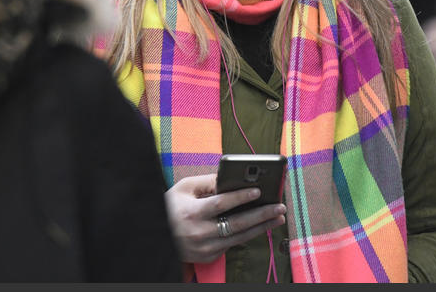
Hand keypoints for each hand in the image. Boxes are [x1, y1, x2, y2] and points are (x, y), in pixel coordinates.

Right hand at [164, 173, 287, 263]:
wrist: (156, 235)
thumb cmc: (170, 207)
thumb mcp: (184, 189)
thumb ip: (208, 182)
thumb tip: (231, 178)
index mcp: (192, 213)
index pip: (221, 204)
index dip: (240, 197)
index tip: (258, 191)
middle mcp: (200, 233)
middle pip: (237, 224)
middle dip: (262, 214)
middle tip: (279, 207)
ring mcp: (205, 248)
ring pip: (239, 237)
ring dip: (261, 227)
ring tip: (278, 217)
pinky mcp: (208, 257)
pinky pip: (231, 244)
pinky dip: (246, 234)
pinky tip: (260, 226)